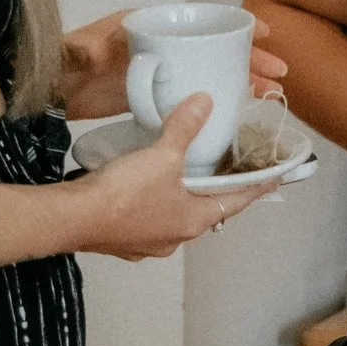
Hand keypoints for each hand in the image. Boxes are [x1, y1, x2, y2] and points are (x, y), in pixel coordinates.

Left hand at [59, 8, 289, 123]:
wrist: (52, 90)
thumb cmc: (66, 65)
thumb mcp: (78, 53)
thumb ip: (86, 51)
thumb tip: (95, 52)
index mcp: (152, 24)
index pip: (203, 20)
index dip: (236, 26)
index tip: (264, 34)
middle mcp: (164, 44)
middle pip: (216, 47)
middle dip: (249, 59)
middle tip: (279, 75)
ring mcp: (164, 70)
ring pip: (212, 70)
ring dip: (240, 81)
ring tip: (269, 95)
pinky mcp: (159, 93)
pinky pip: (198, 92)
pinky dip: (219, 98)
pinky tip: (236, 111)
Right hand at [65, 95, 285, 259]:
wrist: (72, 218)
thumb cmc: (125, 192)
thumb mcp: (162, 155)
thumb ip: (184, 128)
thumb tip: (205, 101)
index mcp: (194, 221)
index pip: (236, 202)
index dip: (256, 187)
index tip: (275, 178)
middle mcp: (175, 239)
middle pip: (205, 212)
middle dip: (214, 191)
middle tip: (223, 170)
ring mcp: (147, 244)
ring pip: (173, 218)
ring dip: (180, 199)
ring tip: (182, 176)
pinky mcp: (122, 242)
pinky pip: (146, 222)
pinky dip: (153, 205)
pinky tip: (144, 190)